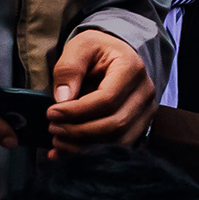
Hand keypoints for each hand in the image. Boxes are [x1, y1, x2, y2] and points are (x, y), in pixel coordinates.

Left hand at [47, 28, 155, 151]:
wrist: (115, 57)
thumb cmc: (97, 50)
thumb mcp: (79, 47)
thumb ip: (69, 69)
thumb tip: (63, 99)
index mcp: (132, 68)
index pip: (107, 99)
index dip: (77, 111)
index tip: (51, 112)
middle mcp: (145, 92)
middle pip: (115, 123)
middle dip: (79, 131)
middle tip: (52, 128)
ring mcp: (146, 112)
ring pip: (118, 140)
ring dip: (84, 146)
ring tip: (58, 139)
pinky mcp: (140, 126)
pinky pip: (117, 147)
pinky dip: (90, 152)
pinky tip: (67, 151)